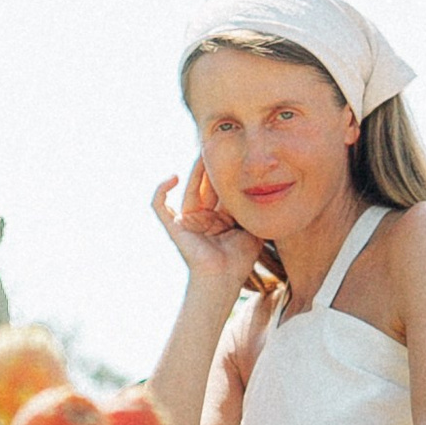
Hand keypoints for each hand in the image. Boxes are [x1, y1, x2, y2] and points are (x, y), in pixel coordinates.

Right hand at [153, 160, 259, 306]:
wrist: (222, 281)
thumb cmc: (238, 261)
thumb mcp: (251, 228)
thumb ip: (253, 210)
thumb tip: (266, 188)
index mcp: (218, 217)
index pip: (220, 188)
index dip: (226, 171)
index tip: (234, 152)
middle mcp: (201, 216)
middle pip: (205, 185)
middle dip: (211, 165)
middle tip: (219, 143)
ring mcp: (186, 221)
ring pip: (188, 189)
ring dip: (195, 170)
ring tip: (202, 151)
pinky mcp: (174, 226)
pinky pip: (160, 205)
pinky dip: (161, 189)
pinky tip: (174, 176)